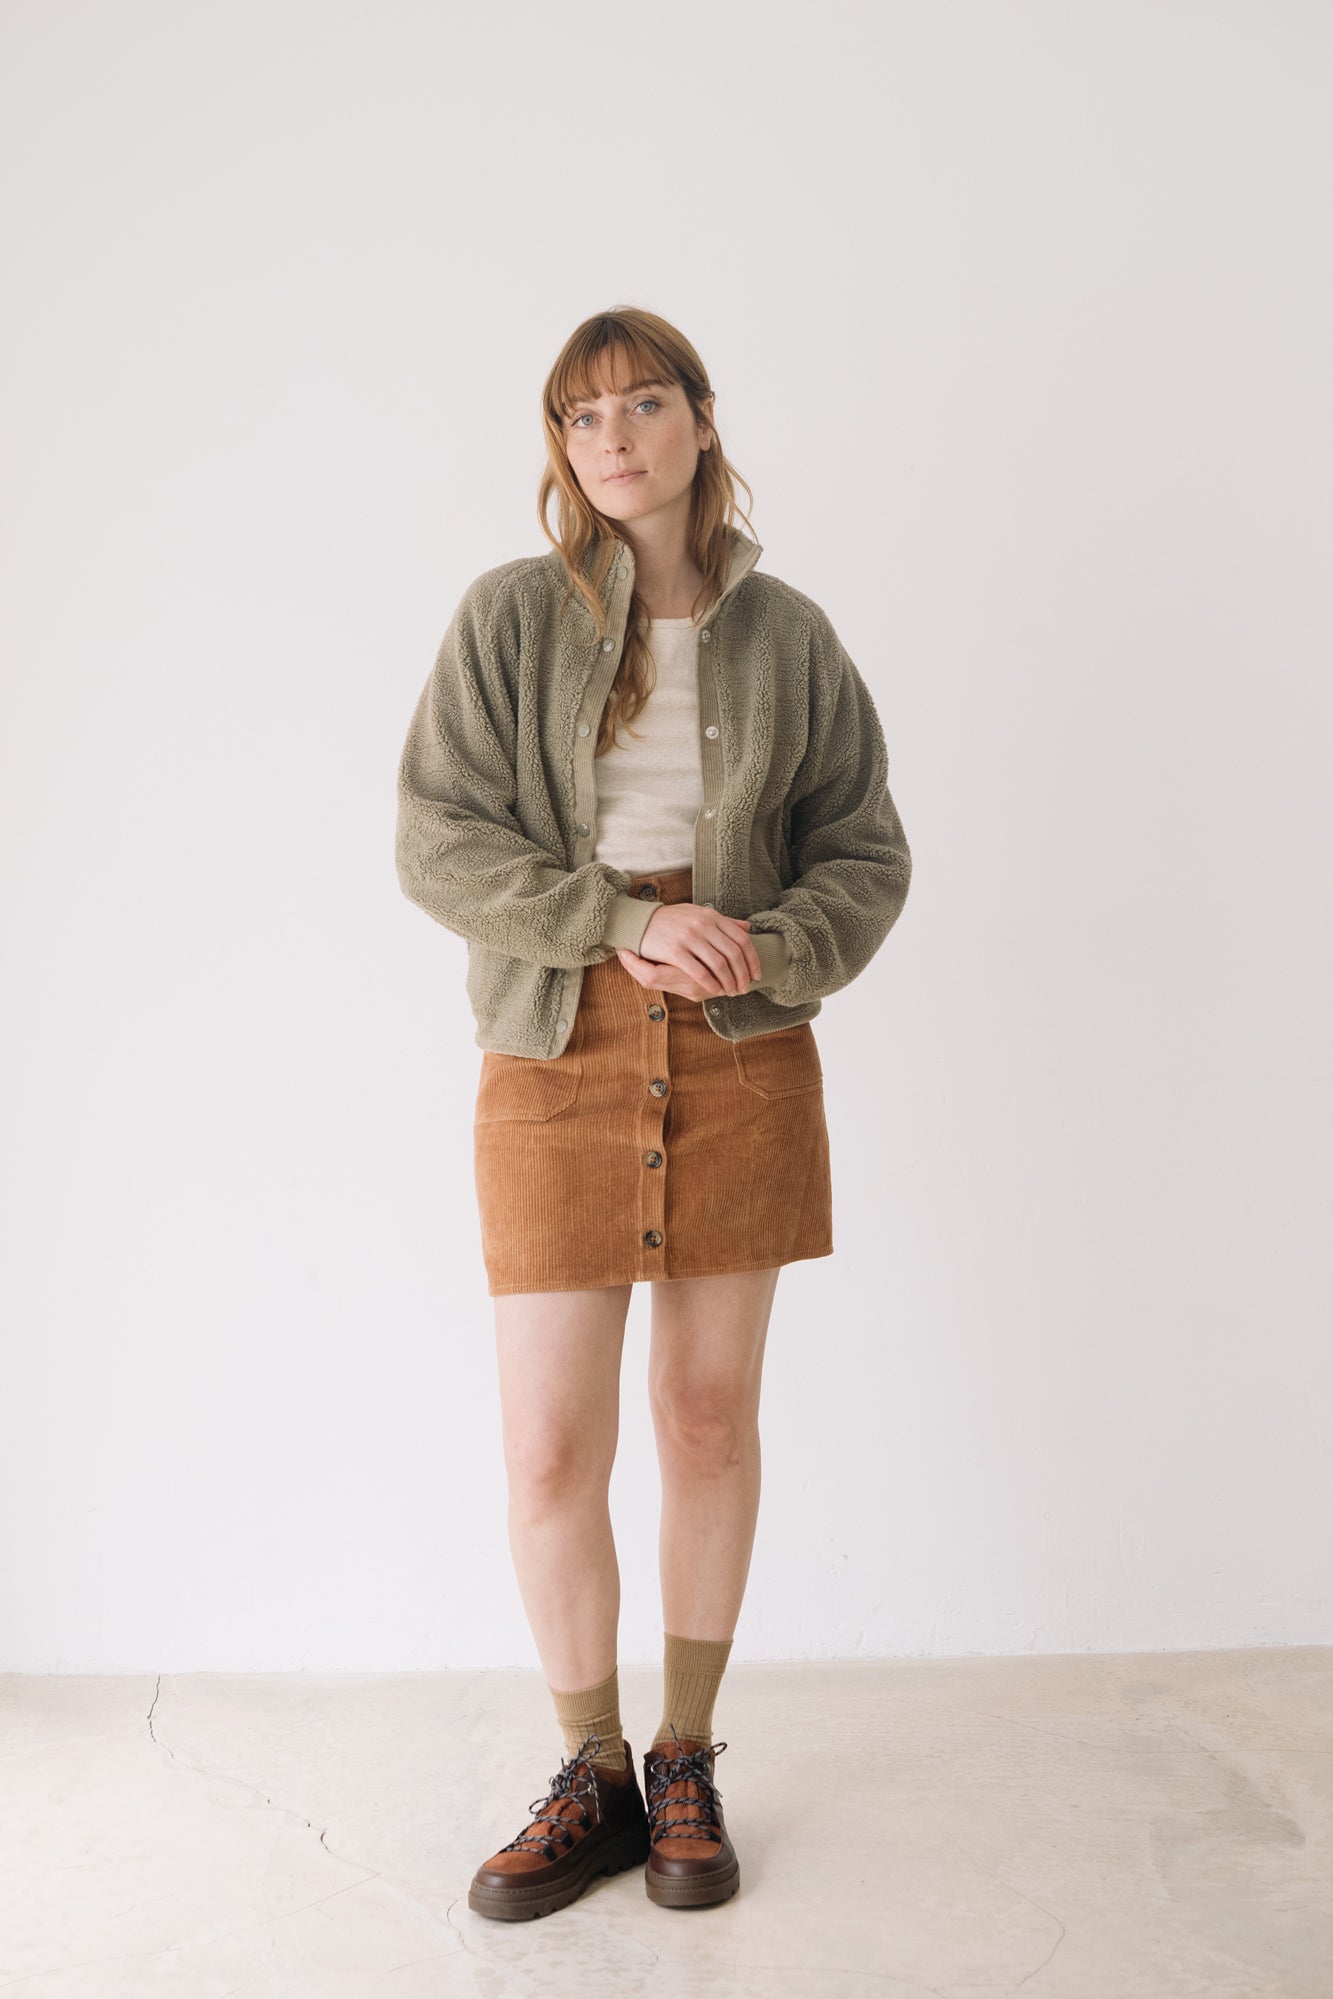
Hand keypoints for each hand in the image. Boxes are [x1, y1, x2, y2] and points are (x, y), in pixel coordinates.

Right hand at [615, 900, 760, 999]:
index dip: (752, 959)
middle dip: (743, 974)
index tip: (756, 973)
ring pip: (720, 964)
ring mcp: (689, 937)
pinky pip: (700, 971)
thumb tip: (748, 928)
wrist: (639, 921)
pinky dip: (711, 984)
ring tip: (732, 992)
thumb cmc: (670, 919)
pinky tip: (715, 991)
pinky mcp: (675, 951)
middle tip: (746, 987)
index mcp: (711, 916)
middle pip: (734, 954)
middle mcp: (703, 924)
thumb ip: (723, 921)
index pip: (741, 939)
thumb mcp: (699, 913)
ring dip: (729, 982)